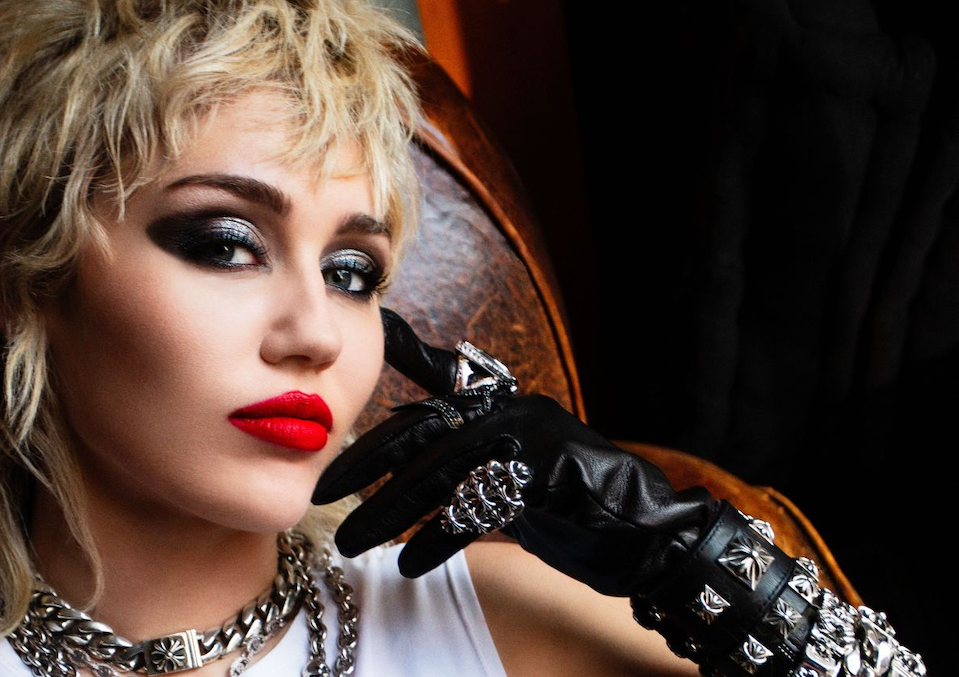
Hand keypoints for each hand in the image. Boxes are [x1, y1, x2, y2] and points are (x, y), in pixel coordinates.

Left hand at [312, 308, 715, 595]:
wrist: (644, 534)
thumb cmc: (570, 506)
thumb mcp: (512, 476)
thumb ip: (466, 463)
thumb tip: (408, 472)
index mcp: (500, 405)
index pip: (427, 400)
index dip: (379, 408)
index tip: (338, 411)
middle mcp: (510, 412)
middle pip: (420, 433)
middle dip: (364, 463)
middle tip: (322, 492)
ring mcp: (530, 440)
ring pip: (440, 472)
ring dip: (388, 510)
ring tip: (351, 540)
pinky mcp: (546, 477)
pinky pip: (478, 507)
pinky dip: (439, 538)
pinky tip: (408, 565)